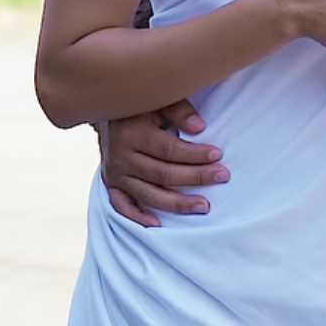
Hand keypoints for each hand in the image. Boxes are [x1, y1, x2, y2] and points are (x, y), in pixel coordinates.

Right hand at [100, 101, 229, 227]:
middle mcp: (121, 157)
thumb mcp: (157, 100)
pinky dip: (138, 217)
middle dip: (195, 177)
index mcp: (132, 134)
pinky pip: (123, 206)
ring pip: (149, 195)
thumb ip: (178, 110)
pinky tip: (158, 224)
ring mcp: (115, 174)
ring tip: (204, 205)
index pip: (169, 150)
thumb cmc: (139, 106)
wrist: (104, 112)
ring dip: (177, 203)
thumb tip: (199, 126)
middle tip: (222, 176)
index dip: (194, 154)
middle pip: (163, 175)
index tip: (217, 155)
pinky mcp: (112, 185)